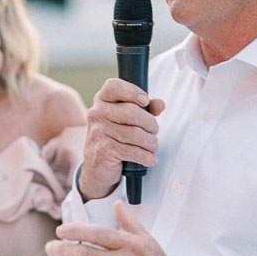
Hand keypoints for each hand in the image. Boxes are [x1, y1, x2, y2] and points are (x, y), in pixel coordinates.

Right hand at [78, 79, 165, 200]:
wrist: (97, 168)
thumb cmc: (116, 139)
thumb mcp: (129, 121)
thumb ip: (145, 109)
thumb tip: (160, 104)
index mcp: (102, 101)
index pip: (113, 86)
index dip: (132, 91)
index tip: (145, 102)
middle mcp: (97, 113)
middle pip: (131, 111)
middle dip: (150, 124)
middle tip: (154, 132)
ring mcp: (98, 132)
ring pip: (135, 134)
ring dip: (151, 143)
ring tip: (152, 147)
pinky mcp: (103, 150)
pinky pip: (133, 151)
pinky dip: (146, 157)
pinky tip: (150, 159)